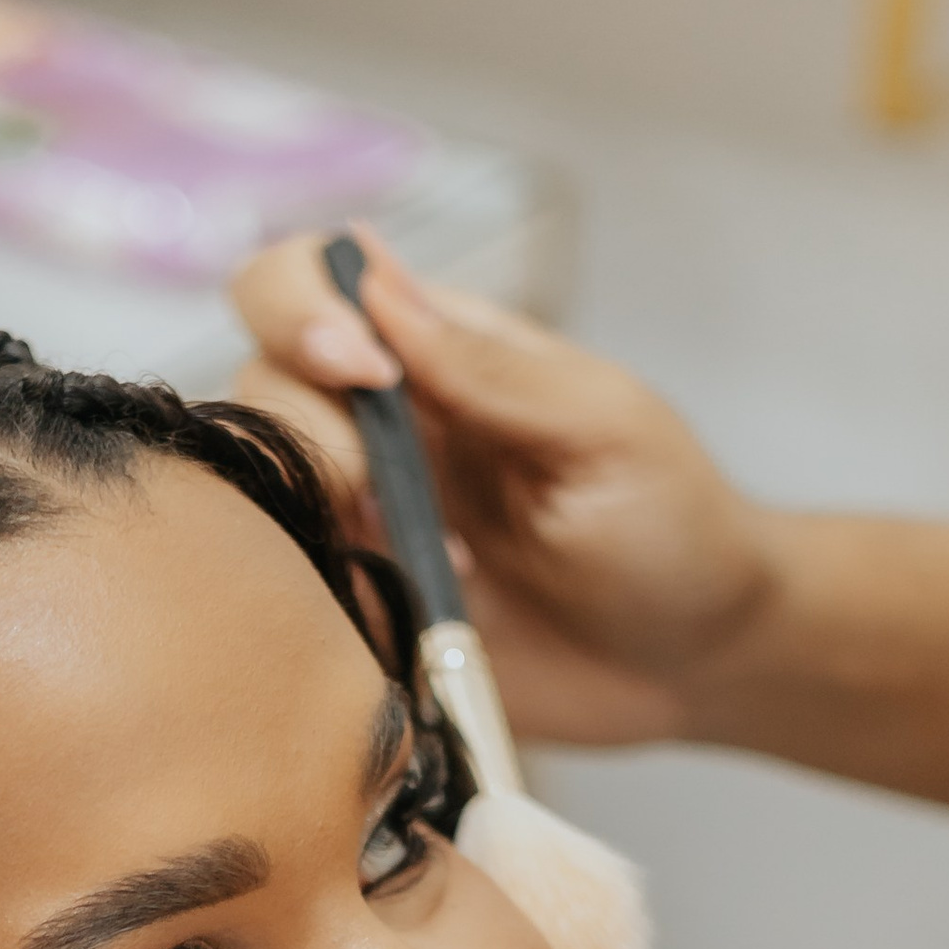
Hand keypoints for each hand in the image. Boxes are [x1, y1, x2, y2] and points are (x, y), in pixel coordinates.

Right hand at [227, 225, 783, 746]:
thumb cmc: (674, 530)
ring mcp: (362, 525)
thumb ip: (490, 367)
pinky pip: (287, 593)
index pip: (309, 284)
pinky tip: (407, 613)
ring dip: (314, 512)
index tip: (361, 369)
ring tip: (430, 563)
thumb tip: (374, 282)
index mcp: (437, 356)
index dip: (301, 310)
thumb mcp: (603, 426)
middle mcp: (381, 431)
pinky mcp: (364, 612)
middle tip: (380, 488)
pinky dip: (316, 596)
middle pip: (257, 383)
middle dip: (303, 425)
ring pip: (253, 487)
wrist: (695, 665)